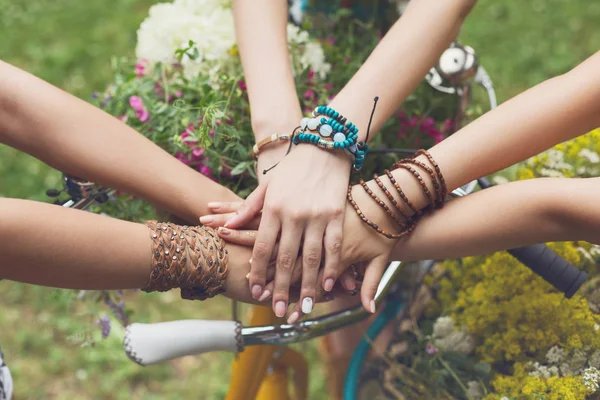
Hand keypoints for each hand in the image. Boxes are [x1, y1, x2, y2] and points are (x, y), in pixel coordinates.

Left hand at [203, 182, 396, 315]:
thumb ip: (248, 208)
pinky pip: (333, 246)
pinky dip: (332, 267)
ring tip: (304, 307)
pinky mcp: (336, 215)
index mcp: (273, 208)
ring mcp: (317, 216)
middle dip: (280, 287)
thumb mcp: (267, 185)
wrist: (324, 148)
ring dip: (307, 285)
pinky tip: (328, 285)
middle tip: (277, 310)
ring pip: (311, 257)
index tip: (255, 292)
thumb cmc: (292, 168)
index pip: (261, 247)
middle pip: (285, 258)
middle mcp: (294, 214)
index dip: (258, 272)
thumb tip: (228, 227)